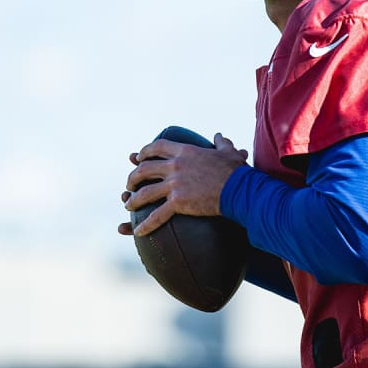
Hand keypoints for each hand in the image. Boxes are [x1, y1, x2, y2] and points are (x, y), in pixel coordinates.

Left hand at [117, 133, 248, 237]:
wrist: (239, 189)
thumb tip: (219, 136)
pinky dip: (146, 224)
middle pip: (145, 169)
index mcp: (185, 151)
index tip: (137, 157)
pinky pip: (157, 214)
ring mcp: (175, 184)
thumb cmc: (236, 171)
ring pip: (145, 192)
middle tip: (129, 185)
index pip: (157, 147)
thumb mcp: (229, 152)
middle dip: (133, 177)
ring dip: (134, 200)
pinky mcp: (178, 202)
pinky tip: (138, 231)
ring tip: (128, 205)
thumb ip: (221, 143)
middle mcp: (176, 166)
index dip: (144, 152)